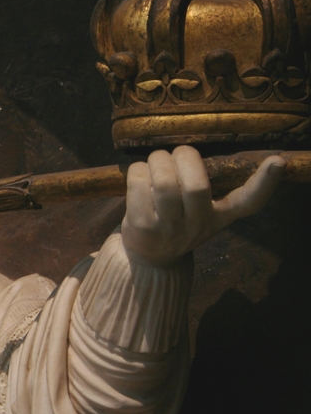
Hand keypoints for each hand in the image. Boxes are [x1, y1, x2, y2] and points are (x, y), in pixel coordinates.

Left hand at [120, 146, 285, 266]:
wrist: (149, 258)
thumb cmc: (176, 223)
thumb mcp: (202, 214)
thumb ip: (208, 190)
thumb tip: (195, 155)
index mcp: (219, 216)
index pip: (248, 203)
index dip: (264, 183)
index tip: (276, 162)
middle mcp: (198, 225)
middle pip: (196, 183)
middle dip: (182, 156)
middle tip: (171, 156)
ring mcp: (170, 229)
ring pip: (165, 182)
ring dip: (156, 161)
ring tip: (152, 163)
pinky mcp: (142, 228)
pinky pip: (138, 185)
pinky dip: (137, 171)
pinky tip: (138, 175)